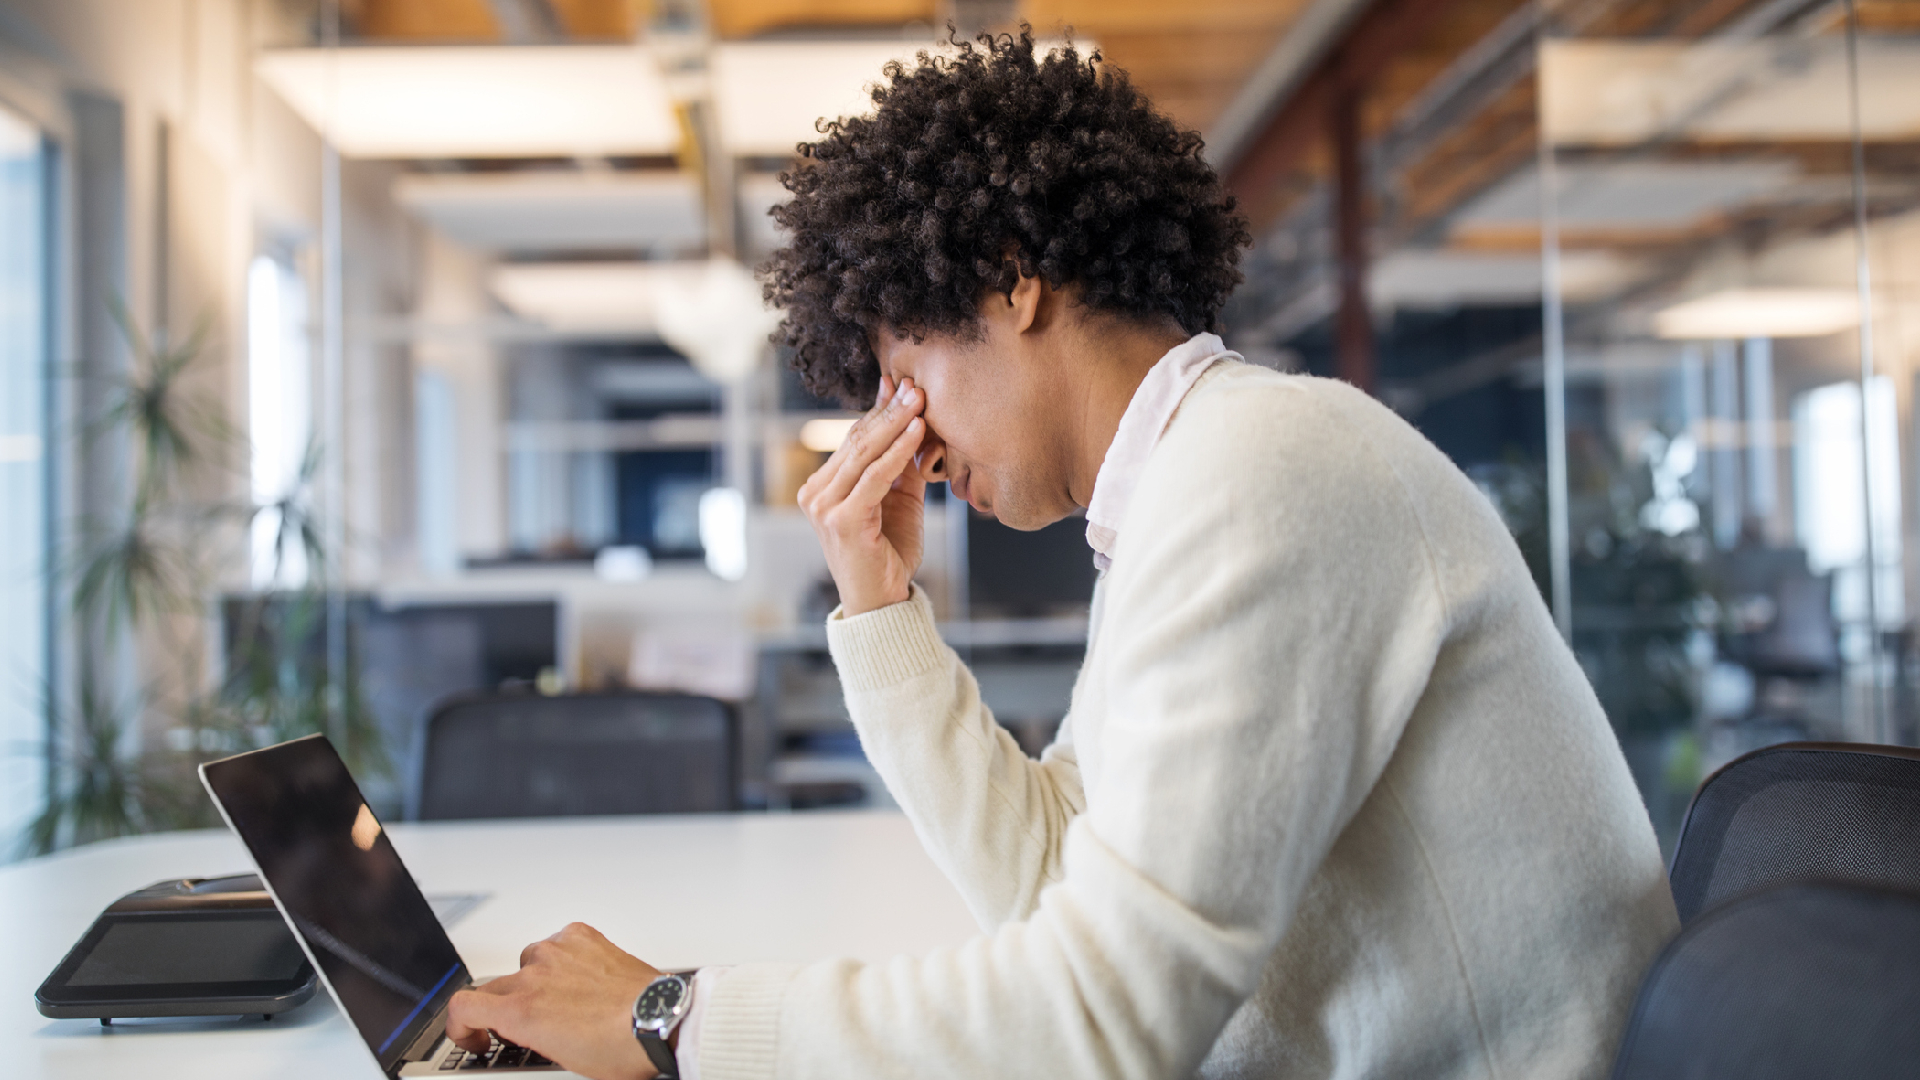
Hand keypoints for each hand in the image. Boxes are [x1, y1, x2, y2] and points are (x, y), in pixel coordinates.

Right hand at [446, 922, 662, 1079]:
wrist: (659, 1021)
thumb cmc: (618, 1047)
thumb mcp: (559, 1060)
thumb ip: (528, 1037)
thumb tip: (521, 1035)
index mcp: (521, 1011)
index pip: (462, 1007)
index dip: (460, 1026)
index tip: (474, 1036)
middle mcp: (533, 975)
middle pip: (492, 988)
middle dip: (501, 1010)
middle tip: (522, 1025)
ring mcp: (557, 952)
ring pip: (526, 963)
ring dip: (534, 982)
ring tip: (561, 1001)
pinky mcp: (581, 936)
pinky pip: (557, 943)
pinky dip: (562, 959)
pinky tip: (579, 977)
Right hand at [799, 375, 928, 615]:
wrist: (882, 601)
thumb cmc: (889, 552)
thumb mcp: (898, 499)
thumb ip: (902, 465)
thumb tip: (916, 421)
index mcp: (823, 487)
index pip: (853, 439)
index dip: (878, 410)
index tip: (899, 384)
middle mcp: (816, 493)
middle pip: (857, 440)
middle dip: (889, 410)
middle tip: (914, 385)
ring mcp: (824, 506)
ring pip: (865, 452)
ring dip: (895, 422)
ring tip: (919, 398)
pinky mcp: (841, 519)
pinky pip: (875, 475)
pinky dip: (899, 450)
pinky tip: (918, 430)